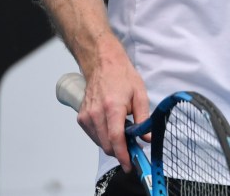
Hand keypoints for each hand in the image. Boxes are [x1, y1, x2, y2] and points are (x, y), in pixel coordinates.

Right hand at [76, 46, 149, 172]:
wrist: (103, 64)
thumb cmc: (122, 76)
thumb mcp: (140, 94)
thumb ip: (144, 118)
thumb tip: (147, 137)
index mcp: (112, 107)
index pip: (116, 139)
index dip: (123, 155)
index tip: (129, 164)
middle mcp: (96, 113)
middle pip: (107, 144)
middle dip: (120, 151)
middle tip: (133, 147)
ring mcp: (86, 116)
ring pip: (99, 142)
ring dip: (112, 143)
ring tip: (123, 131)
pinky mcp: (82, 118)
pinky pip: (94, 135)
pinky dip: (103, 136)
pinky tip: (112, 126)